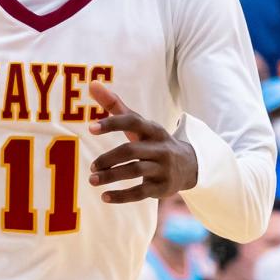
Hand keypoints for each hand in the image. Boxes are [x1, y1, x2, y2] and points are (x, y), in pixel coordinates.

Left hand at [88, 81, 197, 203]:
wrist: (189, 165)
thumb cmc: (153, 141)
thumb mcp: (138, 124)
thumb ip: (115, 105)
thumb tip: (92, 83)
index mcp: (152, 129)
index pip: (132, 122)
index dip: (112, 123)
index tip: (90, 128)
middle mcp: (159, 147)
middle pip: (131, 150)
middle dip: (109, 159)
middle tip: (92, 167)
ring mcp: (162, 168)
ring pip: (136, 171)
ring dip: (112, 176)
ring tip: (92, 180)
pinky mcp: (162, 187)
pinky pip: (141, 192)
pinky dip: (122, 196)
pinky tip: (104, 196)